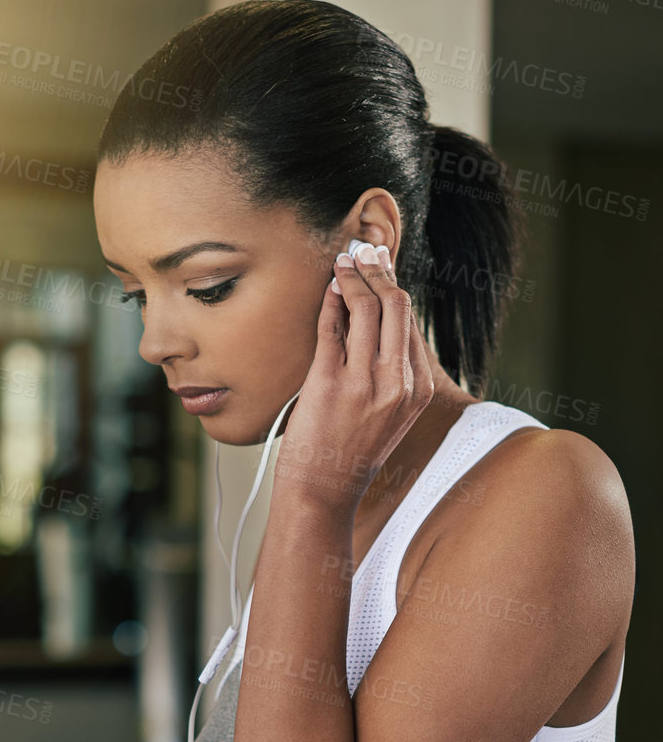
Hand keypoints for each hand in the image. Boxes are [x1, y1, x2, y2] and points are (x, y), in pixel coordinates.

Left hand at [276, 243, 433, 511]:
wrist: (325, 491)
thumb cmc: (350, 451)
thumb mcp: (389, 413)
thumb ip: (392, 372)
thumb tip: (382, 321)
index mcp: (417, 388)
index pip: (409, 321)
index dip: (394, 284)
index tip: (382, 263)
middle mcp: (397, 383)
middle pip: (395, 305)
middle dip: (378, 269)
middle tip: (363, 249)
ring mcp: (364, 384)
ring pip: (365, 309)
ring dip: (352, 277)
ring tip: (342, 262)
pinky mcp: (330, 384)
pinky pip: (332, 328)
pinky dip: (330, 303)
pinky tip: (327, 291)